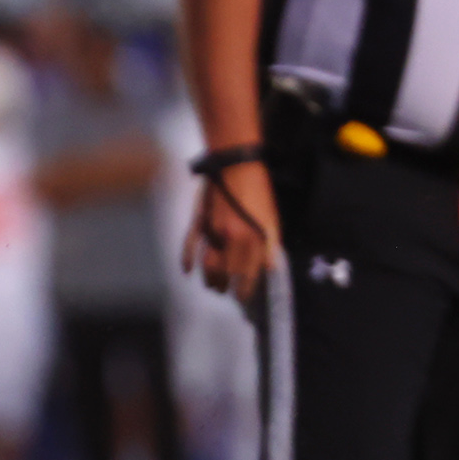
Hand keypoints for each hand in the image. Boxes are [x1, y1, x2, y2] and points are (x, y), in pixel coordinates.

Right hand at [184, 160, 279, 302]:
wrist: (236, 162)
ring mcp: (212, 230)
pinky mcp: (198, 220)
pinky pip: (189, 244)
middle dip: (226, 287)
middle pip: (225, 273)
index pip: (248, 273)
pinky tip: (186, 271)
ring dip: (209, 279)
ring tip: (212, 286)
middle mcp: (231, 238)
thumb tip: (270, 267)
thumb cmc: (258, 188)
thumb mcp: (272, 217)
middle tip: (227, 293)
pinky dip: (186, 259)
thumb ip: (271, 244)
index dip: (246, 289)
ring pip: (207, 264)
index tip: (245, 297)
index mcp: (252, 238)